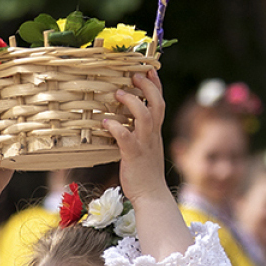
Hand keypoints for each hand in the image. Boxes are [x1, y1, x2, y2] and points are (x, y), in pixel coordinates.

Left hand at [103, 71, 192, 257]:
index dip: (156, 84)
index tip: (149, 69)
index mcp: (155, 132)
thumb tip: (121, 121)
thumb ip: (137, 134)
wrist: (151, 196)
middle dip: (148, 86)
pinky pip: (126, 137)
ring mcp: (145, 144)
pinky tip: (105, 122)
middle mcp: (153, 135)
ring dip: (133, 102)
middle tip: (135, 74)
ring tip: (119, 93)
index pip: (160, 102)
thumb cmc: (143, 173)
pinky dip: (116, 127)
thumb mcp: (144, 148)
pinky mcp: (133, 155)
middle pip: (157, 104)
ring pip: (145, 116)